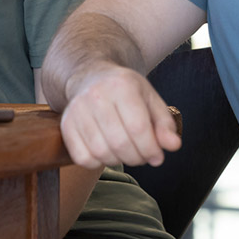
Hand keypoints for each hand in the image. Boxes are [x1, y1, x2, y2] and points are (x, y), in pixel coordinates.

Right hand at [58, 64, 180, 168]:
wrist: (90, 76)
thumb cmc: (125, 91)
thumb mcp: (150, 98)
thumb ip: (164, 123)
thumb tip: (173, 146)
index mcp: (121, 85)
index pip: (138, 128)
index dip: (151, 149)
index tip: (158, 157)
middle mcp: (96, 95)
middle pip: (120, 143)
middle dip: (137, 158)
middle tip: (143, 156)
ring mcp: (77, 110)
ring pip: (101, 153)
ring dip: (118, 161)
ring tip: (126, 153)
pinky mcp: (66, 124)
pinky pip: (82, 157)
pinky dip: (97, 162)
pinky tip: (106, 151)